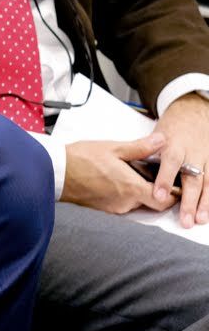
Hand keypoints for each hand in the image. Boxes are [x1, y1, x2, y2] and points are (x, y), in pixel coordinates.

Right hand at [63, 132, 169, 215]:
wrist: (55, 173)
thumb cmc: (81, 160)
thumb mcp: (114, 147)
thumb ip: (140, 148)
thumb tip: (161, 141)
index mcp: (131, 188)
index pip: (164, 201)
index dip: (172, 194)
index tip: (171, 182)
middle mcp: (124, 203)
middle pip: (151, 202)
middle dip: (154, 190)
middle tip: (149, 173)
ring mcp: (113, 208)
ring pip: (136, 203)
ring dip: (138, 191)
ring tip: (129, 173)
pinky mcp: (103, 209)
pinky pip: (122, 204)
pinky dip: (125, 194)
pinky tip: (115, 179)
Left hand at [154, 94, 208, 226]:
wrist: (193, 111)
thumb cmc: (172, 127)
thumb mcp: (156, 135)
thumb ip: (147, 153)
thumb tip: (130, 171)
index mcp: (175, 144)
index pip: (170, 162)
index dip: (165, 180)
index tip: (159, 195)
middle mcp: (193, 152)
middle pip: (192, 178)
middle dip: (189, 200)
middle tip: (184, 220)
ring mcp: (206, 157)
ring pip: (208, 182)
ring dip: (204, 203)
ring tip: (199, 219)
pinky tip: (208, 211)